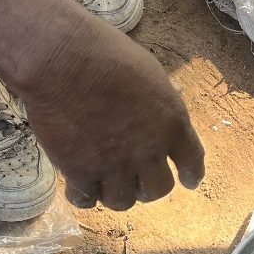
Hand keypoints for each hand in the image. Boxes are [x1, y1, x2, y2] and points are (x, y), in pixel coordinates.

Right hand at [0, 0, 204, 209]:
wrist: (61, 61)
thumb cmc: (104, 53)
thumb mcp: (149, 73)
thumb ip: (157, 104)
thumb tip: (156, 118)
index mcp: (172, 122)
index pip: (192, 160)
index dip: (191, 174)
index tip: (189, 182)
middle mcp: (148, 150)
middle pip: (158, 189)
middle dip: (150, 188)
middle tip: (137, 181)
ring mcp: (114, 165)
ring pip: (123, 201)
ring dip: (117, 193)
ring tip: (105, 184)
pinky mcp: (80, 173)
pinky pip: (86, 199)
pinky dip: (85, 196)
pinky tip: (80, 188)